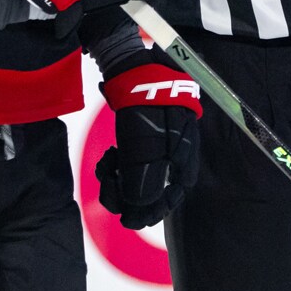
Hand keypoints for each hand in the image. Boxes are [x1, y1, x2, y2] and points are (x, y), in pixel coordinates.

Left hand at [96, 60, 201, 228]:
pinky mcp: (144, 136)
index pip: (172, 197)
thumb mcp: (145, 150)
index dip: (151, 211)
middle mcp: (175, 157)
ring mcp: (160, 146)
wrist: (137, 72)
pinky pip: (132, 161)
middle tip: (109, 185)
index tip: (129, 219)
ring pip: (139, 176)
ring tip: (107, 167)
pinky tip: (110, 155)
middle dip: (128, 193)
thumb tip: (138, 214)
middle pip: (153, 189)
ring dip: (119, 179)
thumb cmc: (147, 110)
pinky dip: (119, 164)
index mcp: (183, 162)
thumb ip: (144, 184)